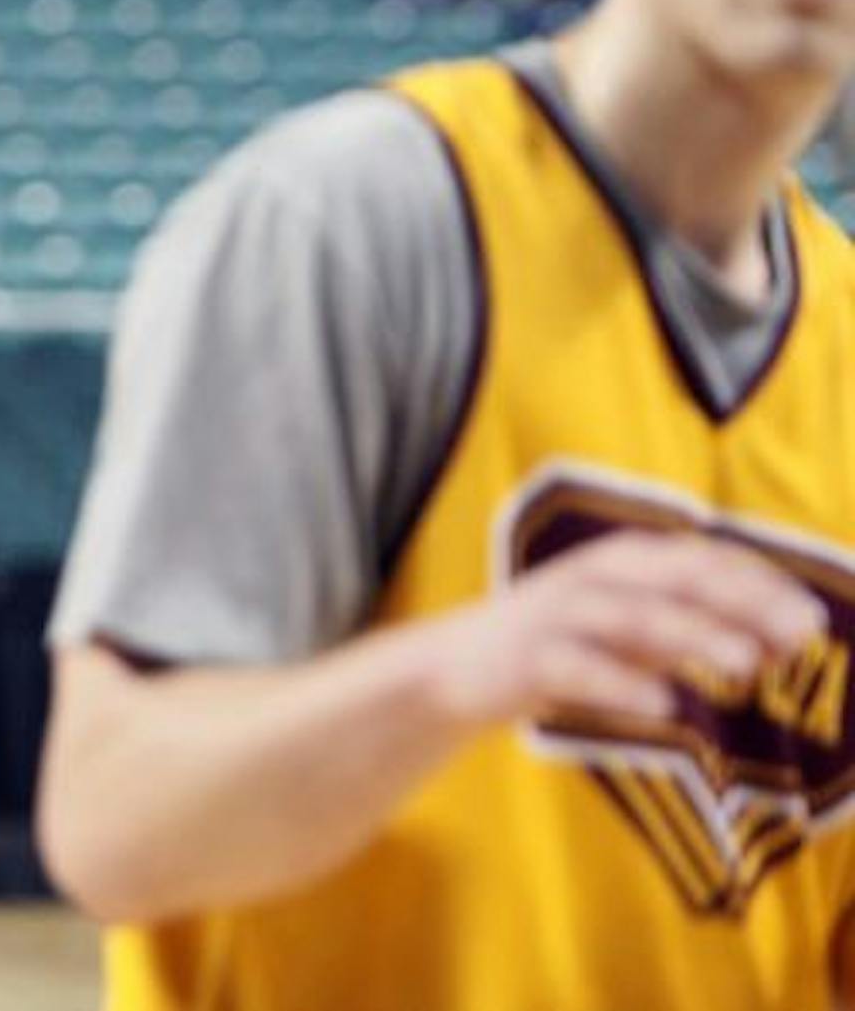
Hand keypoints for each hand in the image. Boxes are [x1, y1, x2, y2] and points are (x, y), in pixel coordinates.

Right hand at [425, 528, 828, 726]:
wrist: (455, 669)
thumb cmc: (561, 646)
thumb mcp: (632, 630)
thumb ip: (697, 628)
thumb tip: (784, 640)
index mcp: (623, 562)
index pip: (704, 562)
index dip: (761, 585)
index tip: (814, 619)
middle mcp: (593, 578)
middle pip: (677, 580)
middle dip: (741, 602)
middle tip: (801, 635)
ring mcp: (557, 615)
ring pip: (633, 616)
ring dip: (693, 636)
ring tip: (745, 665)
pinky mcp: (525, 658)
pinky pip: (577, 668)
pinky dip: (620, 684)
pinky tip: (663, 708)